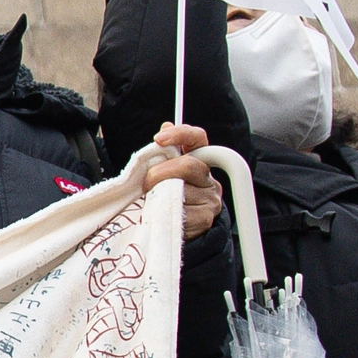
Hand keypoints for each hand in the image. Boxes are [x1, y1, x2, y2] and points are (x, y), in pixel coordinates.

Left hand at [136, 119, 227, 242]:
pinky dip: (166, 213)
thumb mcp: (164, 174)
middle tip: (146, 183)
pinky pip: (181, 212)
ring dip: (161, 196)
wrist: (178, 231)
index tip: (159, 139)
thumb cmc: (169, 198)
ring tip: (154, 202)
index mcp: (199, 162)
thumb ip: (165, 154)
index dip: (180, 134)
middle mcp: (209, 178)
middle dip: (162, 172)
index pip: (198, 138)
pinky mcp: (205, 218)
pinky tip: (162, 215)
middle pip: (189, 165)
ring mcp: (210, 199)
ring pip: (183, 190)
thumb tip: (166, 126)